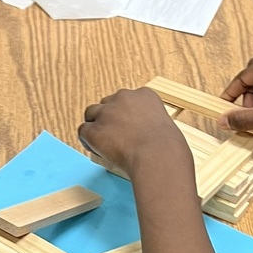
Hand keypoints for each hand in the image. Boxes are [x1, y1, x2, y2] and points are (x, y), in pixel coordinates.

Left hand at [79, 88, 193, 178]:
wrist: (158, 157)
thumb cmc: (168, 149)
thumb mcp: (166, 127)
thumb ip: (151, 125)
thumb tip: (146, 138)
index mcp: (144, 95)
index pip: (126, 99)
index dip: (125, 115)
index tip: (129, 128)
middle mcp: (124, 98)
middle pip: (107, 103)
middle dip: (109, 119)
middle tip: (116, 137)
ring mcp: (107, 113)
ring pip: (91, 114)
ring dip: (96, 127)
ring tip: (104, 144)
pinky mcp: (95, 130)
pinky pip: (83, 131)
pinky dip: (88, 142)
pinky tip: (98, 151)